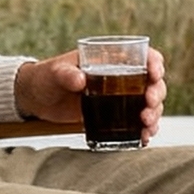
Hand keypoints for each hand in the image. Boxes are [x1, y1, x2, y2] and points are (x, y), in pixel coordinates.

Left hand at [15, 48, 166, 142]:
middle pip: (153, 84)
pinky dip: (145, 130)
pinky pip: (137, 123)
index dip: (155, 63)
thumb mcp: (55, 72)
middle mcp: (122, 78)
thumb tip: (79, 80)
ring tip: (145, 124)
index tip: (154, 74)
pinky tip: (145, 137)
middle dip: (156, 94)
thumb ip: (66, 74)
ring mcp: (120, 99)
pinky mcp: (114, 117)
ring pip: (150, 105)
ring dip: (154, 114)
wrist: (36, 98)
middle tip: (147, 104)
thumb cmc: (47, 77)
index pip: (144, 56)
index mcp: (112, 59)